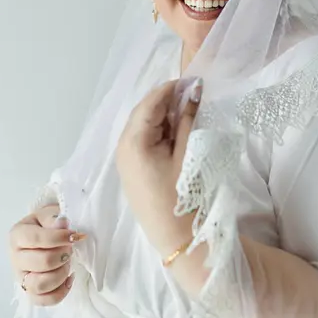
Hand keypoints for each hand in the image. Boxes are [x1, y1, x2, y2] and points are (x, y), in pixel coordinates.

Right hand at [9, 204, 85, 305]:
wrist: (45, 233)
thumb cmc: (47, 223)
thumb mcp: (49, 213)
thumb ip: (54, 218)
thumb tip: (63, 223)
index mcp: (18, 235)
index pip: (35, 239)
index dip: (58, 238)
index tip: (73, 235)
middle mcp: (16, 257)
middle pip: (40, 262)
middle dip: (62, 255)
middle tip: (70, 248)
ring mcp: (22, 276)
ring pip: (40, 284)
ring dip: (61, 273)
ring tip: (67, 262)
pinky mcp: (30, 291)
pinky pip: (43, 300)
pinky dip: (60, 292)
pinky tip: (69, 278)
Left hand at [116, 78, 201, 257]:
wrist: (175, 238)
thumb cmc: (181, 196)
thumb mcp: (187, 153)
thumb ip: (187, 119)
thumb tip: (194, 90)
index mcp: (134, 141)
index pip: (150, 103)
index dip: (170, 88)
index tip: (192, 79)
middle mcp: (123, 146)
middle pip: (144, 111)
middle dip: (166, 99)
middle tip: (193, 92)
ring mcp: (124, 156)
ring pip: (143, 123)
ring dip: (163, 113)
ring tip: (187, 108)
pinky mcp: (131, 165)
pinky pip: (143, 137)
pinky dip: (158, 128)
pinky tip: (175, 127)